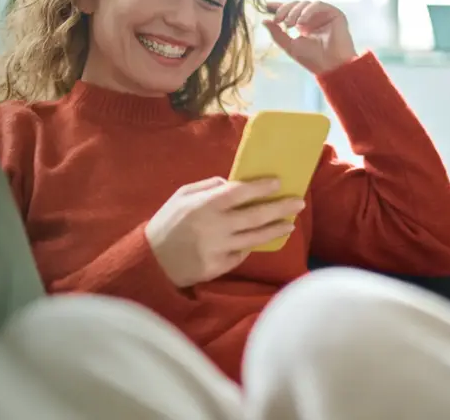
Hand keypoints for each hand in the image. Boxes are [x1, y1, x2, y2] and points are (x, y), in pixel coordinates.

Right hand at [145, 177, 304, 287]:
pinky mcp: (219, 267)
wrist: (151, 261)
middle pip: (255, 216)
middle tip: (299, 203)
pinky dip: (251, 246)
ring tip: (290, 224)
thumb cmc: (167, 223)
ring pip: (255, 238)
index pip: (239, 193)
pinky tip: (259, 239)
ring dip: (275, 230)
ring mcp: (218, 249)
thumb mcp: (181, 196)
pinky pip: (241, 254)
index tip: (278, 182)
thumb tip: (231, 183)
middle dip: (280, 208)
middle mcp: (215, 227)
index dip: (260, 187)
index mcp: (204, 205)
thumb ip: (207, 186)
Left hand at [263, 0, 357, 74]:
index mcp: (303, 25)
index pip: (290, 11)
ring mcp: (323, 15)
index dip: (278, 7)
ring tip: (290, 25)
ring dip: (294, 11)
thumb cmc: (312, 59)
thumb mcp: (289, 46)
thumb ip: (277, 34)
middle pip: (296, 4)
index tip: (266, 5)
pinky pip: (317, 4)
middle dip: (284, 10)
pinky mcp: (334, 13)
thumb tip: (264, 21)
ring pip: (305, 3)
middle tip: (278, 20)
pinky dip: (307, 11)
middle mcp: (313, 19)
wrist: (331, 66)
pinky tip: (301, 22)